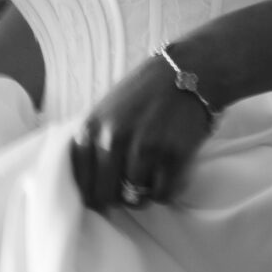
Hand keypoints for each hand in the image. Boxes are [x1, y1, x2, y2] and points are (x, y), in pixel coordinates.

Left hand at [69, 57, 215, 213]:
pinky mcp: (172, 157)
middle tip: (131, 187)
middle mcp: (112, 140)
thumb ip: (92, 143)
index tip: (107, 193)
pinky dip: (166, 190)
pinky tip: (168, 174)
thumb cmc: (144, 93)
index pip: (82, 184)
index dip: (94, 194)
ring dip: (144, 193)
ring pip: (135, 199)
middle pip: (106, 196)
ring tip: (152, 175)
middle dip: (118, 197)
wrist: (189, 72)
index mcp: (90, 129)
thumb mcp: (105, 111)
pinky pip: (163, 195)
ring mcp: (143, 149)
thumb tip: (88, 188)